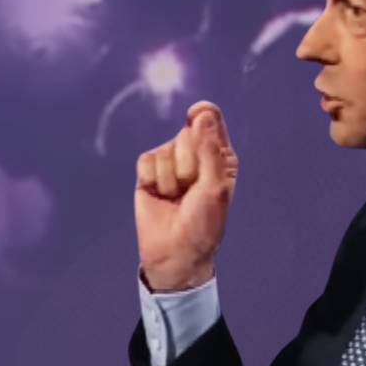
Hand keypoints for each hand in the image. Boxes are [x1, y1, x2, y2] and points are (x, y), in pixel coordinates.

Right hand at [135, 101, 237, 292]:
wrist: (174, 251)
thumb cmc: (203, 222)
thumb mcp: (214, 186)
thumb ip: (209, 149)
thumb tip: (201, 114)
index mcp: (219, 156)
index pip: (210, 121)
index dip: (203, 115)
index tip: (196, 115)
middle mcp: (194, 155)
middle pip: (185, 134)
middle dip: (188, 162)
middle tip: (192, 189)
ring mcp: (170, 164)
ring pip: (164, 150)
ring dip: (170, 178)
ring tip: (176, 198)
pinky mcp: (148, 174)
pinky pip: (146, 160)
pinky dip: (153, 180)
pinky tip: (159, 195)